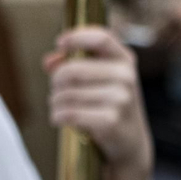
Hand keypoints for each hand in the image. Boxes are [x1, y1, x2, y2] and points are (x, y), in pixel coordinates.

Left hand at [44, 28, 152, 179]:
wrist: (131, 142)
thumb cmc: (109, 102)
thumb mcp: (100, 78)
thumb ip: (73, 63)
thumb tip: (49, 62)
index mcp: (125, 59)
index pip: (101, 37)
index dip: (76, 37)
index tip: (59, 43)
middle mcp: (126, 76)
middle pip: (73, 69)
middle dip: (56, 79)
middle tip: (55, 88)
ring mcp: (121, 99)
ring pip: (68, 93)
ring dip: (55, 100)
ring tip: (57, 105)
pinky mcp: (110, 121)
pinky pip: (70, 113)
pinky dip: (58, 116)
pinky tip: (58, 118)